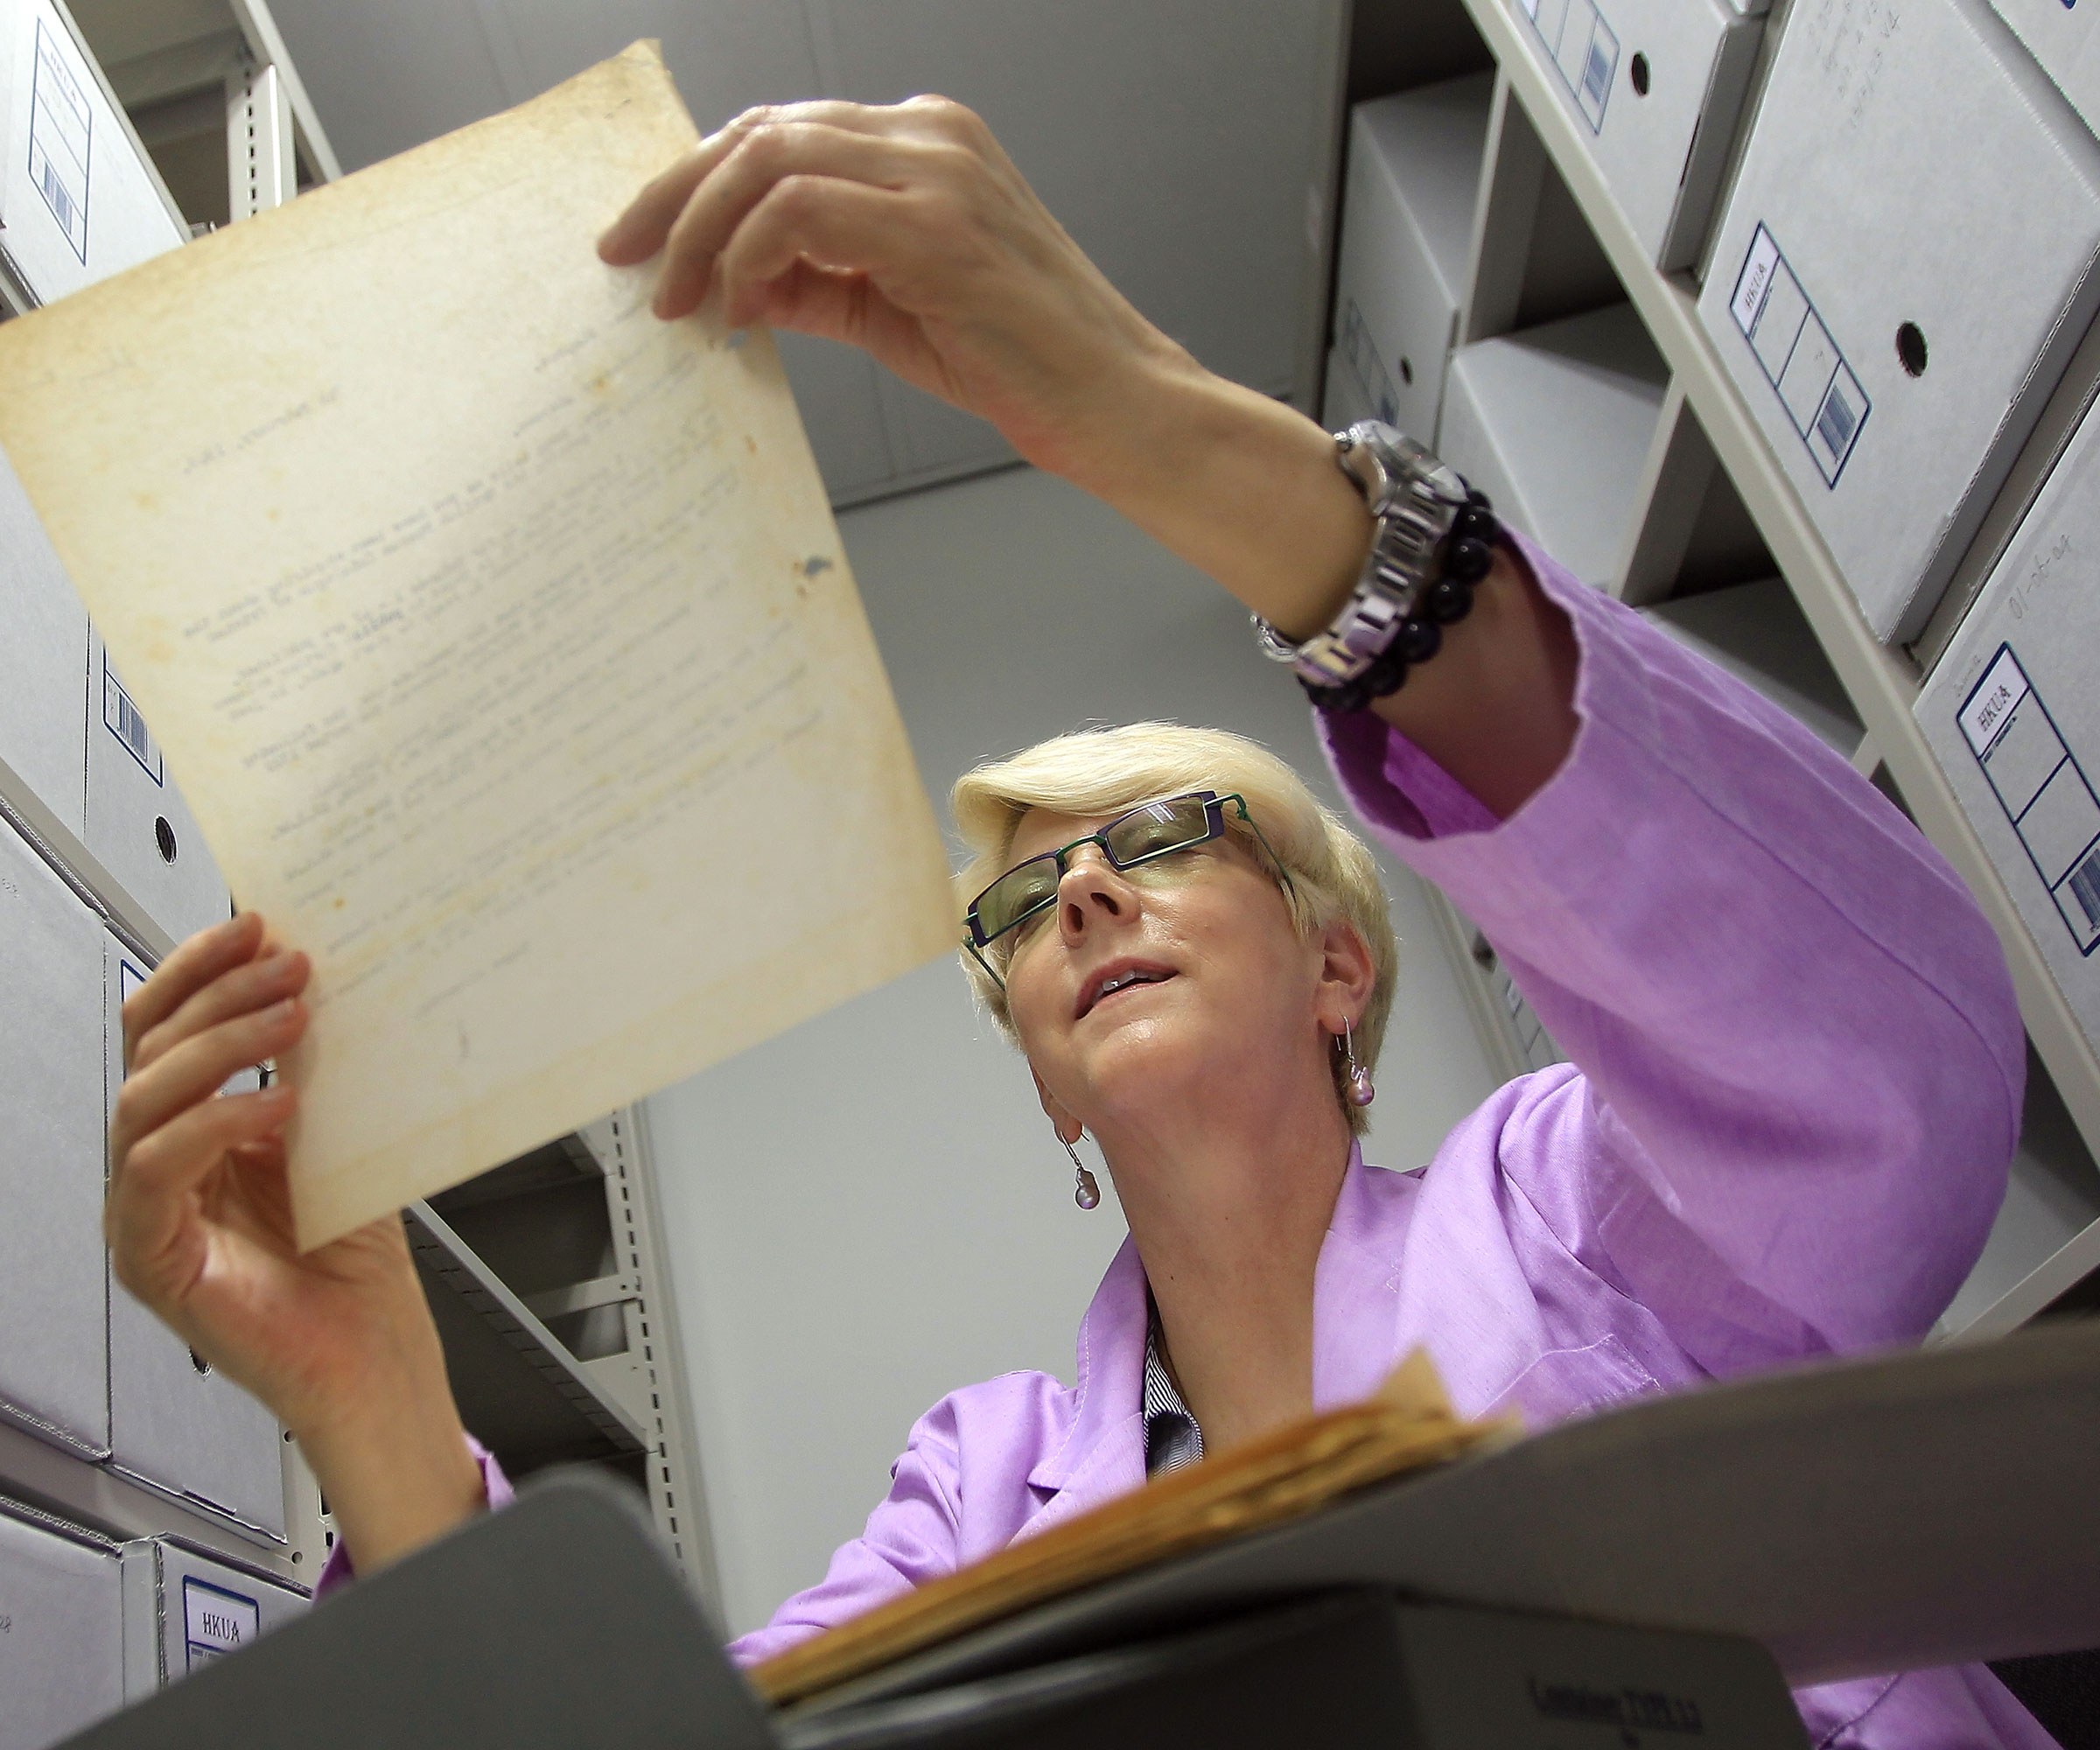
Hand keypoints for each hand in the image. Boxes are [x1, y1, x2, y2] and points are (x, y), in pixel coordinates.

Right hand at [107, 914, 482, 1571]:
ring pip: (144, 1100)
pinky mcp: (153, 1260)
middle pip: (148, 1051)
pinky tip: (275, 1109)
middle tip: (287, 965)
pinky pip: (154, 1174)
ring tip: (293, 1020)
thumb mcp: (343, 1136)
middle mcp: (161, 1166)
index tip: (258, 925)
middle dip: (217, 995)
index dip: (202, 969)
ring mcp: (148, 1213)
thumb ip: (320, 1071)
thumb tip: (325, 982)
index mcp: (198, 1130)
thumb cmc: (357, 1262)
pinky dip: (213, 1128)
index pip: (167, 1028)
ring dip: (221, 1047)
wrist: (374, 1355)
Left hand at [597, 96, 1189, 480]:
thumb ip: (817, 279)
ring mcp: (936, 174)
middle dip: (676, 196)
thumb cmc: (1019, 361)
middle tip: (627, 260)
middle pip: (761, 131)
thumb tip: (728, 282)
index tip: (642, 239)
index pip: (781, 133)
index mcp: (925, 143)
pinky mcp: (936, 228)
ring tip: (679, 301)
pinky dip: (751, 256)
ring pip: (769, 158)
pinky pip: (800, 211)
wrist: (1111, 403)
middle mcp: (930, 137)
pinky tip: (740, 307)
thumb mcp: (894, 310)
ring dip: (703, 232)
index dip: (697, 181)